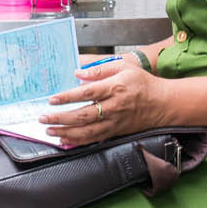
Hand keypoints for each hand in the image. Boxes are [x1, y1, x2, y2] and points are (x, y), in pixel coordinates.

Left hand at [42, 63, 170, 144]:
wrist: (163, 103)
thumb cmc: (142, 83)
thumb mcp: (124, 66)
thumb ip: (100, 68)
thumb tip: (77, 72)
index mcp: (114, 88)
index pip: (87, 93)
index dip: (68, 96)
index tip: (52, 99)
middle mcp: (113, 107)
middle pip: (83, 115)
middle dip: (61, 118)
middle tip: (44, 118)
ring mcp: (114, 122)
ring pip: (87, 131)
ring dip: (66, 132)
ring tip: (50, 131)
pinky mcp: (115, 131)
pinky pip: (94, 139)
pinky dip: (78, 141)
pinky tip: (65, 140)